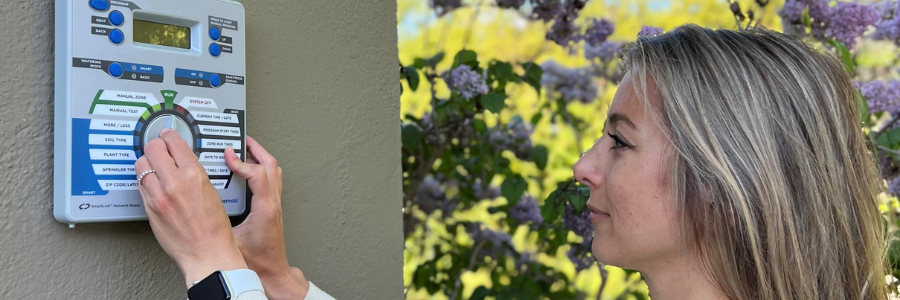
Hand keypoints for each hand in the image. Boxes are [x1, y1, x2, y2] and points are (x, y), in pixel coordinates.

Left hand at [135, 128, 247, 286]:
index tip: (168, 134)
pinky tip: (152, 183)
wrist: (207, 253)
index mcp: (194, 176)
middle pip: (153, 149)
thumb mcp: (211, 192)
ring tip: (152, 165)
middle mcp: (174, 183)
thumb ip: (193, 175)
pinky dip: (145, 180)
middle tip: (158, 146)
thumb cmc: (214, 228)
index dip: (169, 135)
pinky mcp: (149, 209)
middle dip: (155, 145)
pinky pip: (141, 185)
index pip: (175, 144)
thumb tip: (181, 162)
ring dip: (147, 162)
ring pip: (141, 165)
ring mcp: (158, 196)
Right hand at [225, 136, 308, 299]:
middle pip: (271, 166)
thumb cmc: (256, 262)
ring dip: (260, 157)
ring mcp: (275, 204)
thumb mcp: (231, 240)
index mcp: (264, 208)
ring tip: (245, 148)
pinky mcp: (273, 208)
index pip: (259, 175)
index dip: (243, 162)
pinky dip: (260, 169)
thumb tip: (199, 210)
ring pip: (274, 171)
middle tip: (240, 139)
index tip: (229, 155)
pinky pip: (271, 180)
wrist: (273, 273)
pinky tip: (248, 169)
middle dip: (256, 149)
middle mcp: (273, 203)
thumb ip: (217, 224)